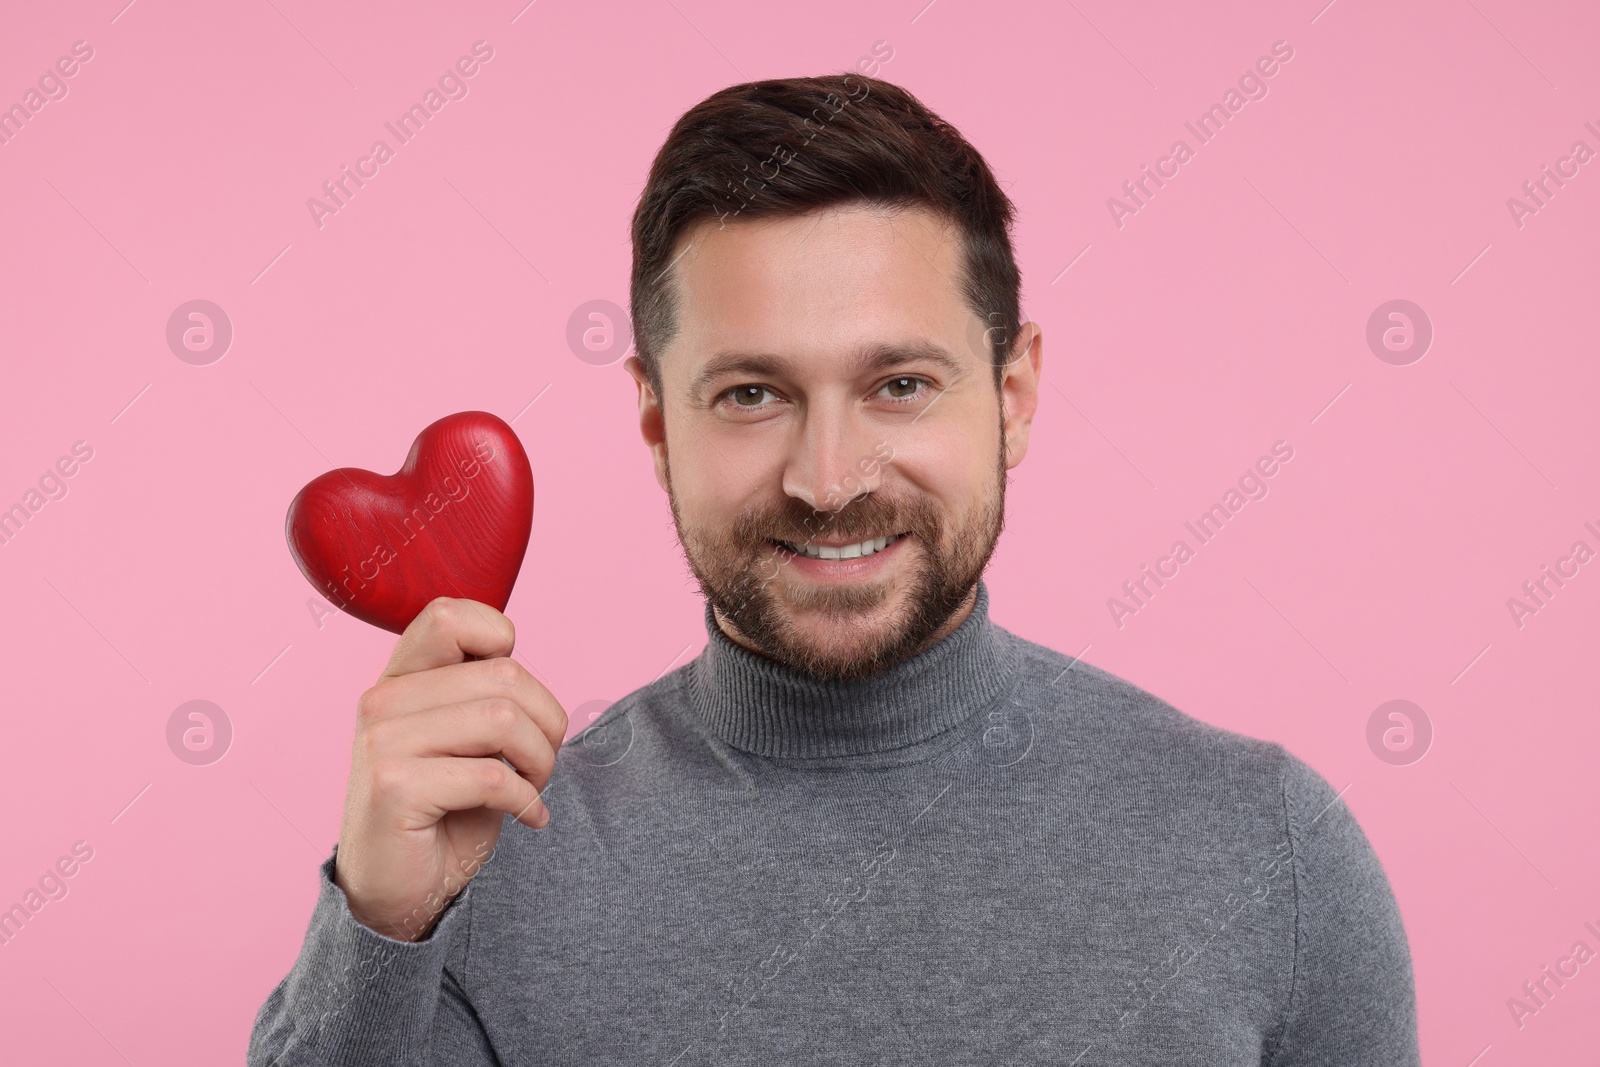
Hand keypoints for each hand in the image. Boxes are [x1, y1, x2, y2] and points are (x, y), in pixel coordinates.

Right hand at [332, 597, 566, 940]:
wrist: (398, 892)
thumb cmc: (443, 811)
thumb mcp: (464, 739)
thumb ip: (479, 693)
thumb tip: (515, 659)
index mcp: (400, 679)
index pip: (449, 615)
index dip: (501, 640)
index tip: (516, 695)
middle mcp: (382, 701)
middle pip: (504, 673)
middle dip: (547, 721)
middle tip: (542, 761)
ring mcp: (383, 742)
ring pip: (503, 719)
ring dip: (541, 760)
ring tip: (534, 786)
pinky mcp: (394, 787)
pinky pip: (493, 776)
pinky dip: (527, 799)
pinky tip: (528, 816)